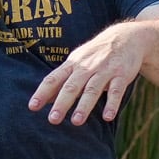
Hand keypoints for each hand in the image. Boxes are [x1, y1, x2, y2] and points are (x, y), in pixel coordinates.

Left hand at [29, 22, 156, 125]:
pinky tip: (107, 117)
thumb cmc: (96, 54)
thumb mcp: (77, 62)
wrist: (126, 37)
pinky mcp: (122, 74)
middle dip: (62, 103)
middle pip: (72, 86)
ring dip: (84, 105)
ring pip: (92, 89)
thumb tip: (42, 100)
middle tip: (53, 120)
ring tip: (76, 121)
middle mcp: (87, 67)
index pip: (54, 79)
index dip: (42, 92)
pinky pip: (116, 91)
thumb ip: (61, 81)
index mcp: (73, 64)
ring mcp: (105, 70)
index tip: (32, 107)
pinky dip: (112, 103)